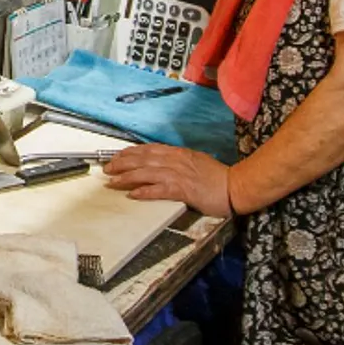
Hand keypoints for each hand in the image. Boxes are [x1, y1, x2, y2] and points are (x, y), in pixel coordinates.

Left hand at [103, 144, 231, 217]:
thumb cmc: (218, 177)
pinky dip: (144, 191)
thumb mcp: (196, 162)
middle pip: (143, 159)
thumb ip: (179, 160)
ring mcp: (179, 174)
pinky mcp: (184, 190)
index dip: (130, 153)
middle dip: (122, 163)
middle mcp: (176, 161)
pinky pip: (159, 189)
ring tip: (112, 180)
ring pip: (146, 172)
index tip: (117, 155)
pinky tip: (133, 194)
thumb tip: (163, 162)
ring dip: (127, 176)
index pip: (149, 150)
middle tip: (107, 168)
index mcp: (179, 154)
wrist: (236, 186)